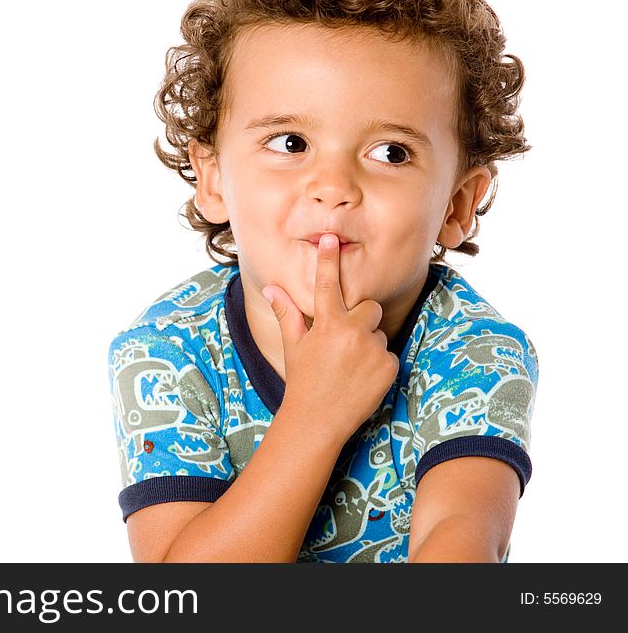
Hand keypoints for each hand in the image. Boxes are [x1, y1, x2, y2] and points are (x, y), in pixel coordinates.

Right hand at [262, 234, 399, 439]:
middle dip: (361, 319)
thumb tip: (271, 288)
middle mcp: (352, 332)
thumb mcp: (294, 346)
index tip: (330, 238)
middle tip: (344, 342)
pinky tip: (360, 379)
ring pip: (377, 333)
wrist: (317, 421)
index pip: (327, 284)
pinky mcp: (389, 366)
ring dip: (367, 344)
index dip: (328, 259)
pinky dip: (377, 364)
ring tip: (348, 367)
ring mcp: (372, 349)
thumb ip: (287, 314)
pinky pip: (387, 354)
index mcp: (327, 324)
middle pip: (368, 307)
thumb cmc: (302, 381)